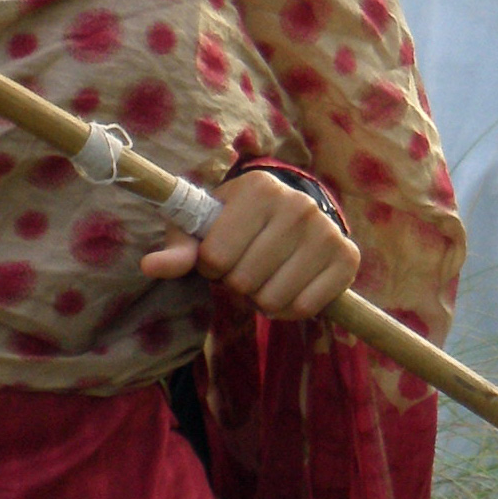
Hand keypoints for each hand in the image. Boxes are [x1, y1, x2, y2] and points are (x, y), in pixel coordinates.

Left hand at [139, 169, 360, 319]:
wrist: (294, 216)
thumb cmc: (237, 223)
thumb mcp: (204, 226)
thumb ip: (179, 247)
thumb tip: (150, 266)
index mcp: (259, 188)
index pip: (214, 257)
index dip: (210, 266)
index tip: (220, 254)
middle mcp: (298, 205)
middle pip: (243, 281)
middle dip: (236, 284)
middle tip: (246, 267)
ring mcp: (327, 231)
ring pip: (273, 299)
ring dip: (261, 300)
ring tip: (266, 277)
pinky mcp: (347, 258)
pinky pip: (304, 308)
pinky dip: (288, 310)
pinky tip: (289, 288)